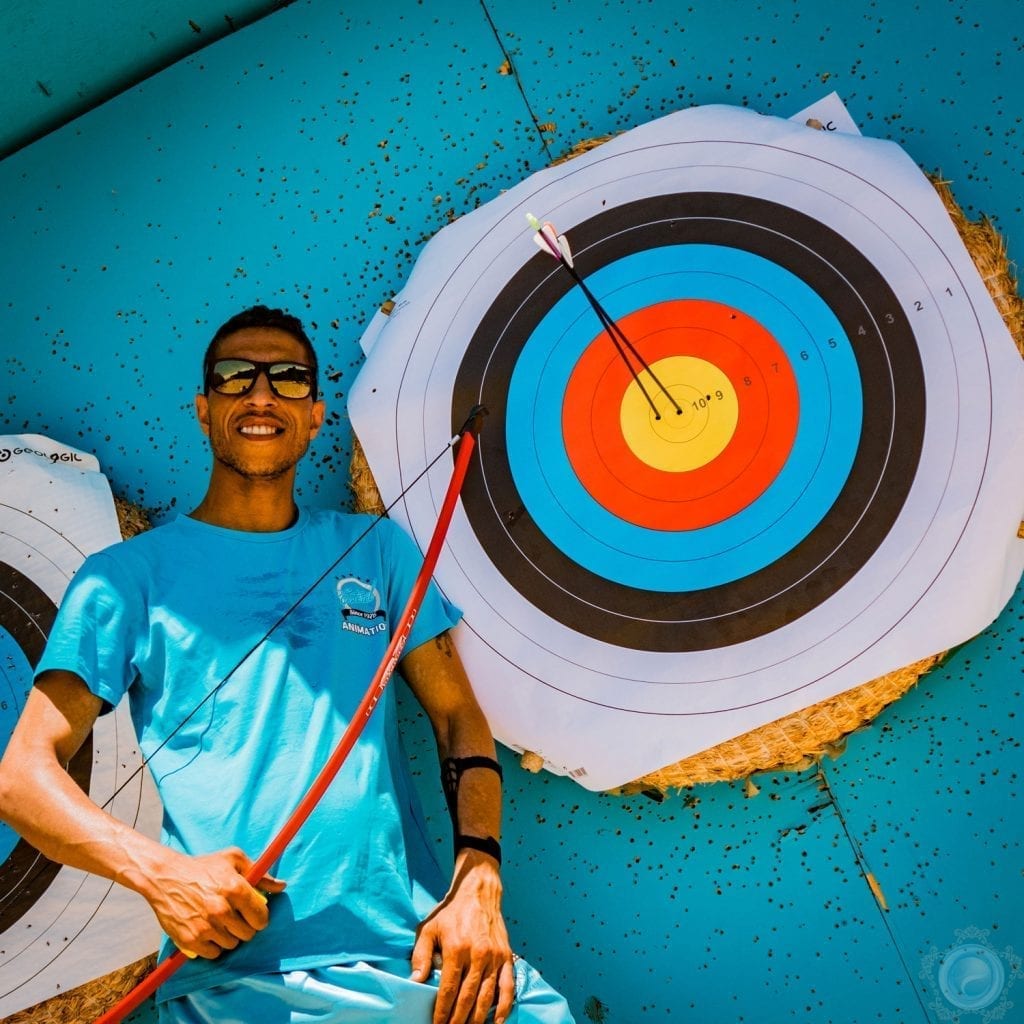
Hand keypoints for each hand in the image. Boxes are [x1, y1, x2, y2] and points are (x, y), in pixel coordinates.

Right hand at [143, 846, 285, 959]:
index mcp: (236, 888)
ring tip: (220, 922)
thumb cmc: (203, 867)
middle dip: (245, 927)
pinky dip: (213, 946)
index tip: (254, 915)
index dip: (260, 918)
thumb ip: (260, 875)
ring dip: (229, 936)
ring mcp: (206, 927)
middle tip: (235, 918)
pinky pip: (213, 954)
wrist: (165, 877)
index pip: (261, 918)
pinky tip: (208, 932)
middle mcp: (222, 909)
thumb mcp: (234, 860)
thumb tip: (282, 886)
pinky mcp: (190, 940)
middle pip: (248, 934)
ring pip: (231, 944)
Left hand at [410, 851, 514, 1023]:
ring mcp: (494, 957)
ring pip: (486, 997)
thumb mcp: (428, 928)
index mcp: (456, 949)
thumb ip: (420, 955)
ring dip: (477, 1019)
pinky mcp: (505, 957)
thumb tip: (415, 982)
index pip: (448, 989)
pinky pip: (507, 987)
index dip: (442, 1011)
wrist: (478, 892)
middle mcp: (477, 955)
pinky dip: (504, 1007)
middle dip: (457, 1020)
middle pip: (467, 998)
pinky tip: (498, 1021)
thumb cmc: (450, 912)